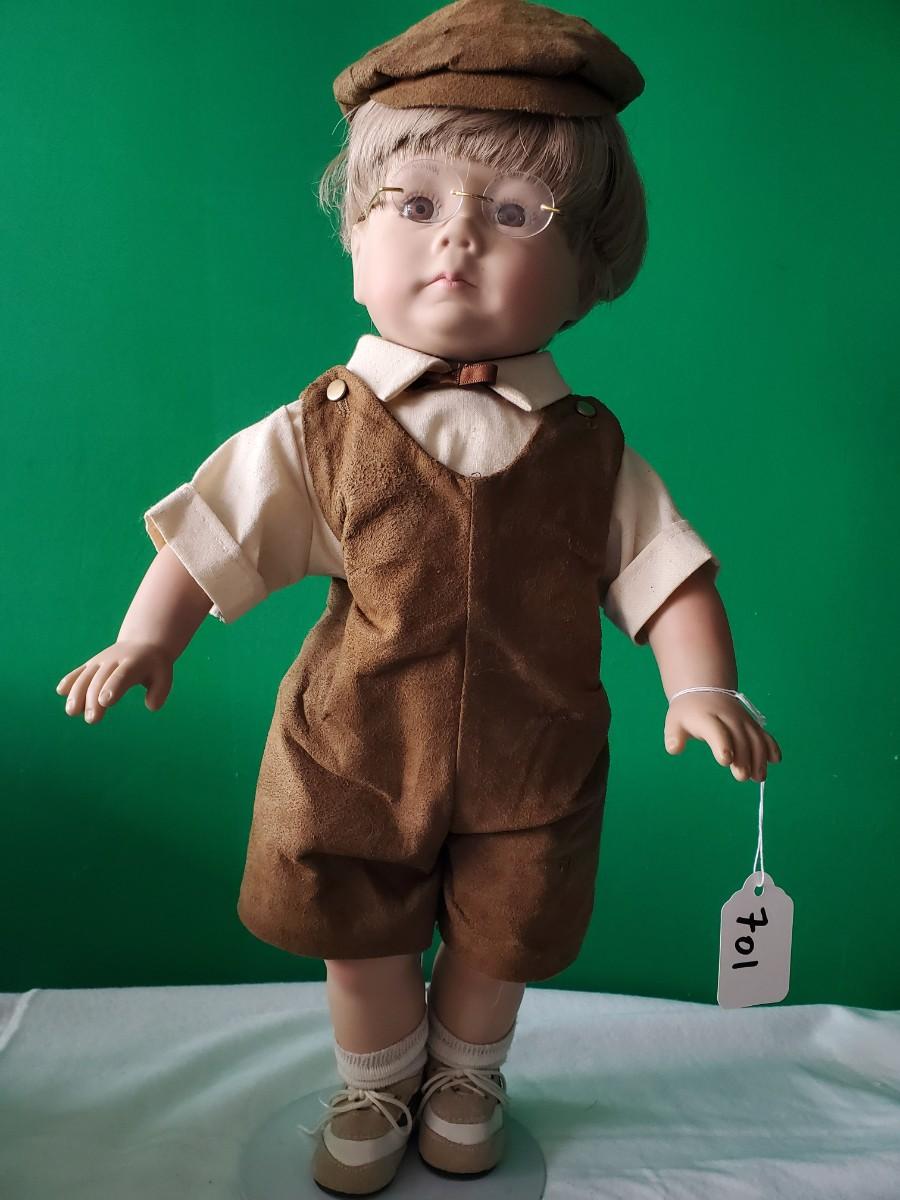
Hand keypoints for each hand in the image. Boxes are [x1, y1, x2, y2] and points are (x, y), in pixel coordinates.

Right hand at [56, 641, 173, 724]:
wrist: (143, 644)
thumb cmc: (154, 666)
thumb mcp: (164, 676)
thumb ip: (159, 692)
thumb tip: (151, 706)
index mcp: (133, 664)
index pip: (121, 676)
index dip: (112, 688)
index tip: (105, 702)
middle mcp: (113, 661)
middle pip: (100, 680)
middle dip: (93, 699)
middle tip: (92, 719)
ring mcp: (100, 662)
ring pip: (86, 677)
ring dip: (77, 693)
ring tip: (72, 711)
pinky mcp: (91, 665)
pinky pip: (79, 671)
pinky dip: (70, 679)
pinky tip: (60, 691)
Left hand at [663, 691, 781, 782]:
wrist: (704, 692)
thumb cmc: (688, 714)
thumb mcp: (674, 722)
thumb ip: (674, 736)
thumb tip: (674, 748)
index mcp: (707, 718)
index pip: (716, 731)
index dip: (722, 744)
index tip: (725, 761)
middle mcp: (728, 718)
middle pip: (739, 737)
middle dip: (743, 757)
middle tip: (742, 777)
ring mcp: (742, 720)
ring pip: (755, 737)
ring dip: (759, 757)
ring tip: (758, 777)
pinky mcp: (752, 724)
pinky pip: (764, 734)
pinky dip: (771, 746)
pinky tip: (774, 760)